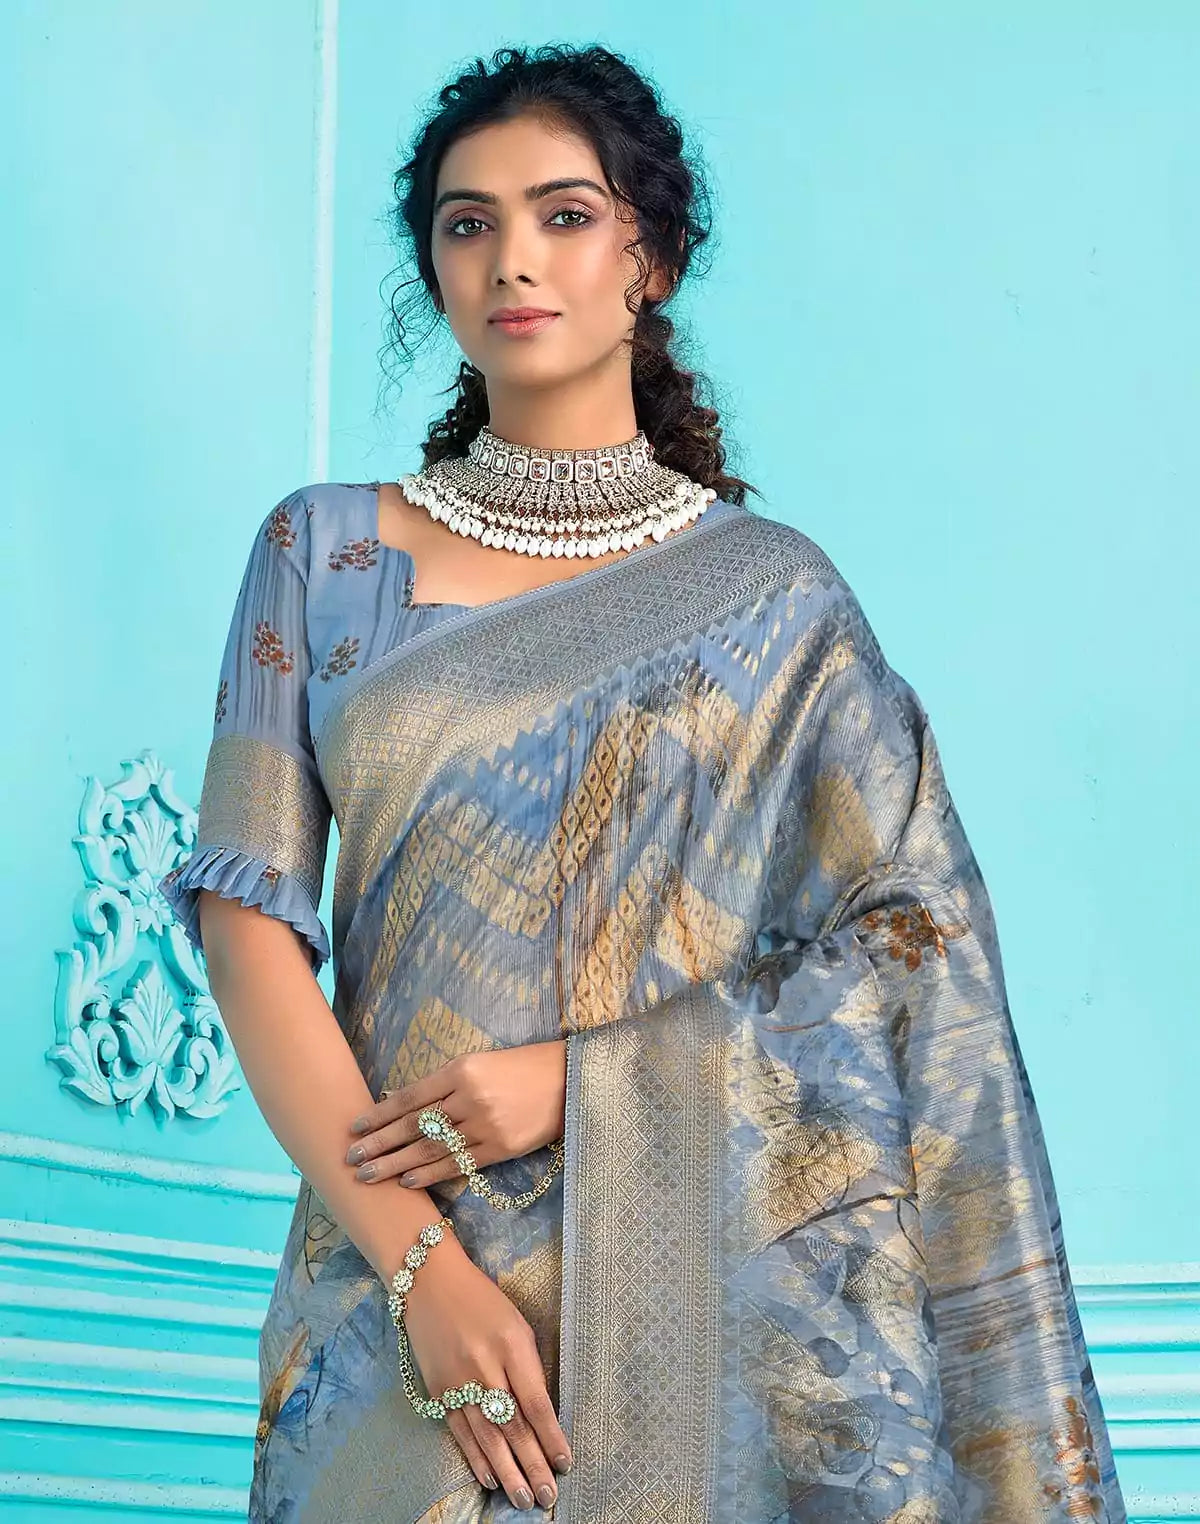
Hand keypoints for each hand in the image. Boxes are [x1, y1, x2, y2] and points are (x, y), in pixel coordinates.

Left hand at [345, 1041, 566, 1188]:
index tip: (354, 1128)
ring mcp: (484, 1125)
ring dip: (396, 1164)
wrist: (566, 1082)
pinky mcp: (499, 1148)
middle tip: (351, 1157)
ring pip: (430, 1149)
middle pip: (414, 1126)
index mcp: (460, 1070)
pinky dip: (430, 1174)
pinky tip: (407, 1181)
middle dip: (380, 1143)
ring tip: (368, 1175)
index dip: (379, 1115)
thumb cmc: (517, 1069)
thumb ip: (440, 1084)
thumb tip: (398, 1102)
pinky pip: (457, 1165)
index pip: (409, 1098)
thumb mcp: (476, 1063)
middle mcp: (469, 1098)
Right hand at [402, 1234, 572, 1507]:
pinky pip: (460, 1431)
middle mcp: (485, 1365)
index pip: (536, 1401)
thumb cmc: (482, 1300)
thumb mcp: (515, 1323)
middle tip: (547, 1496)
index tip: (565, 1463)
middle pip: (512, 1426)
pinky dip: (476, 1457)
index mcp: (512, 1344)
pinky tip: (489, 1479)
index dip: (551, 1436)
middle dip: (532, 1464)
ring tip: (523, 1499)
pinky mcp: (437, 1389)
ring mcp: (458, 1380)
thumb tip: (542, 1413)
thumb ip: (527, 1366)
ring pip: (486, 1436)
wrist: (429, 1281)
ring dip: (506, 1472)